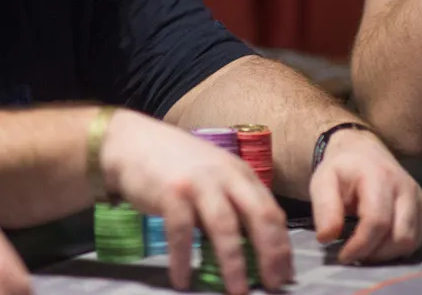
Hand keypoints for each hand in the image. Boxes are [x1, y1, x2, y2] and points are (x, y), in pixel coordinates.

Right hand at [100, 109, 292, 294]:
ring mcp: (199, 183)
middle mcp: (225, 176)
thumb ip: (234, 202)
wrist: (135, 142)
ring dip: (233, 262)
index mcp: (241, 173)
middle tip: (274, 285)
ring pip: (224, 226)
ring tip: (237, 291)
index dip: (282, 244)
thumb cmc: (178, 165)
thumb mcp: (215, 176)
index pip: (272, 210)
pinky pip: (181, 232)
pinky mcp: (171, 193)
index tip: (286, 273)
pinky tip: (183, 280)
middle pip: (258, 216)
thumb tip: (255, 246)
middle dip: (270, 253)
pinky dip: (183, 259)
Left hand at [309, 129, 421, 263]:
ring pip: (412, 241)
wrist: (363, 153)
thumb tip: (327, 237)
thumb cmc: (343, 170)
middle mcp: (406, 186)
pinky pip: (419, 239)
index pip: (377, 221)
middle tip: (355, 252)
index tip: (343, 256)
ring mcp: (419, 197)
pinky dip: (401, 247)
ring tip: (367, 246)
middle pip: (400, 236)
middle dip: (375, 253)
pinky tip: (382, 240)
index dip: (360, 246)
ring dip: (388, 253)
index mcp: (380, 176)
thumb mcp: (322, 182)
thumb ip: (324, 207)